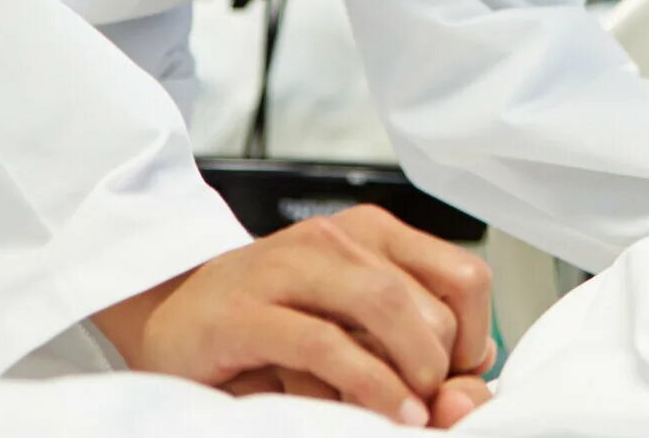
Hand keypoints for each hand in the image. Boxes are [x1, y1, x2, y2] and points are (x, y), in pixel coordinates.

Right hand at [91, 205, 493, 425]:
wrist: (172, 320)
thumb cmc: (270, 327)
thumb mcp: (352, 331)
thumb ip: (414, 347)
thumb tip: (476, 373)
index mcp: (372, 234)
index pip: (463, 278)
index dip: (474, 336)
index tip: (453, 377)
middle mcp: (335, 238)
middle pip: (430, 301)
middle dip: (441, 366)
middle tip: (428, 405)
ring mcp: (287, 266)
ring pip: (385, 307)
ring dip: (413, 371)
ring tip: (414, 414)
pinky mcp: (246, 311)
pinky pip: (326, 344)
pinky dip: (369, 384)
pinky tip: (389, 413)